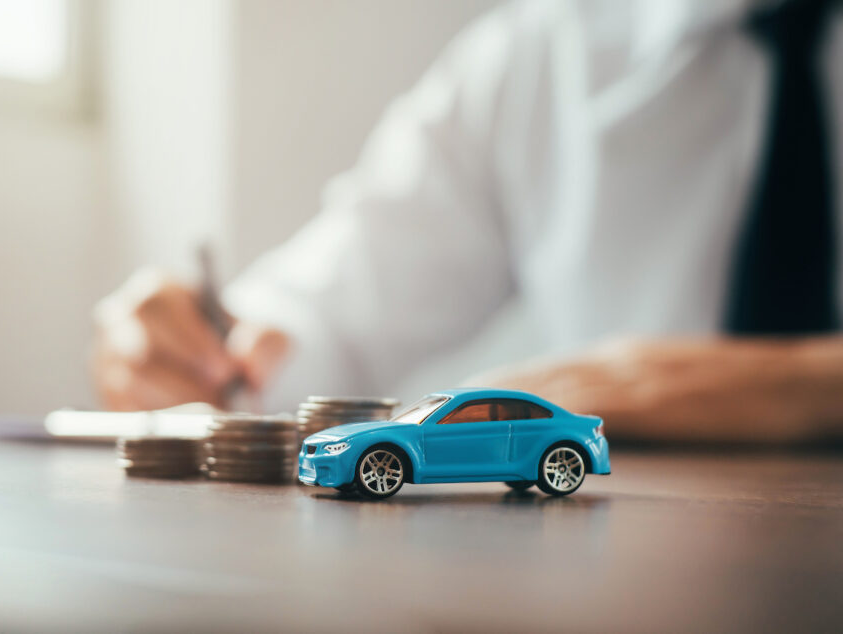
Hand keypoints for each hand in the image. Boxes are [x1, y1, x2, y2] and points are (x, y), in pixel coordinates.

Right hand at [92, 269, 289, 410]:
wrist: (223, 367)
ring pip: (131, 386)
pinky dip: (162, 421)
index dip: (189, 340)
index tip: (226, 369)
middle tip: (222, 398)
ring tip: (212, 410)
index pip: (155, 306)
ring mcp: (107, 359)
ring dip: (176, 404)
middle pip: (138, 351)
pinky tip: (191, 420)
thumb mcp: (264, 334)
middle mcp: (120, 320)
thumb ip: (263, 343)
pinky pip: (126, 412)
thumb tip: (248, 365)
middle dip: (185, 381)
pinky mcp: (108, 395)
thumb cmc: (237, 342)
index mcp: (155, 291)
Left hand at [466, 336, 842, 443]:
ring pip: (563, 383)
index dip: (497, 378)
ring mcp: (642, 377)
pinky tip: (540, 415)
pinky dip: (570, 408)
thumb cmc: (729, 386)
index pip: (544, 369)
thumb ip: (618, 389)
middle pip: (542, 373)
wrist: (796, 379)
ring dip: (512, 393)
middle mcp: (620, 361)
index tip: (454, 389)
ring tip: (468, 402)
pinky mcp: (667, 401)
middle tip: (441, 397)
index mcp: (617, 358)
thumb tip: (572, 405)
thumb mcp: (662, 381)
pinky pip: (610, 404)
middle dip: (488, 386)